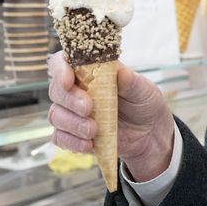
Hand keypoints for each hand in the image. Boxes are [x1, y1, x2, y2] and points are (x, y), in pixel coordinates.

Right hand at [47, 51, 174, 181]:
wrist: (150, 134)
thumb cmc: (144, 104)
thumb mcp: (144, 91)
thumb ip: (131, 82)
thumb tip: (121, 72)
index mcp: (90, 71)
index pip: (63, 61)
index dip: (60, 68)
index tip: (68, 80)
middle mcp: (77, 89)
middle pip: (57, 90)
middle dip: (70, 100)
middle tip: (88, 108)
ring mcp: (72, 113)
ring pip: (56, 115)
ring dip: (72, 123)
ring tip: (94, 130)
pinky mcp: (73, 134)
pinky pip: (60, 138)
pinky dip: (72, 142)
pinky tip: (89, 144)